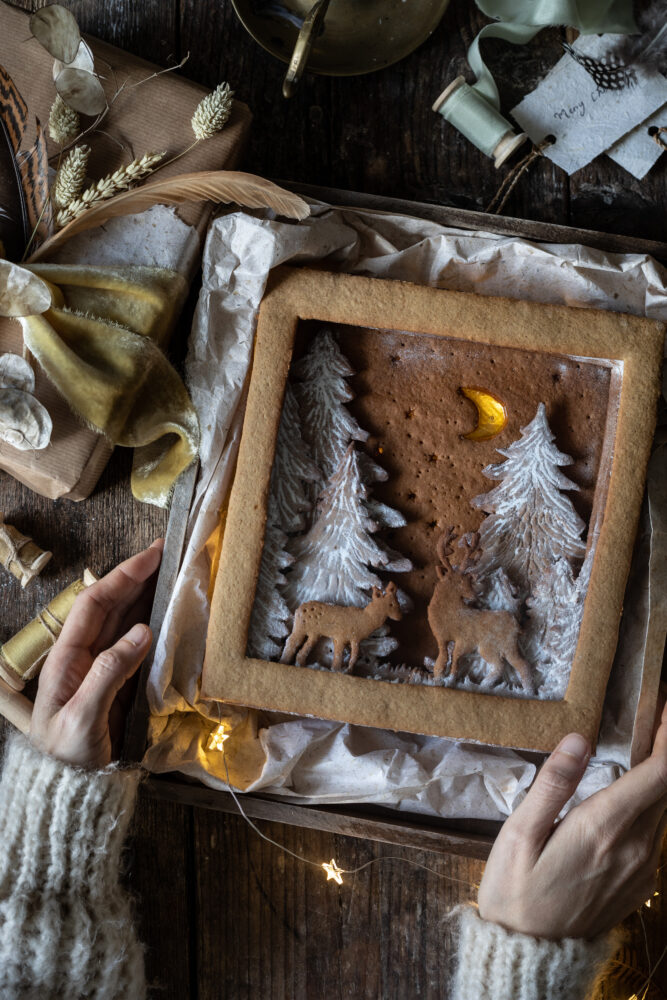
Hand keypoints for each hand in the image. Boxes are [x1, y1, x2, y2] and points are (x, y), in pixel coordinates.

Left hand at [30, 540, 163, 768]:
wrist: (69, 794)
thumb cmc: (68, 759)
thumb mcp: (83, 718)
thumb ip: (110, 673)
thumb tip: (142, 631)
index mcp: (67, 659)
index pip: (95, 604)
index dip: (122, 576)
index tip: (151, 556)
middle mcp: (83, 657)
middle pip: (110, 606)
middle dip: (136, 577)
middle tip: (168, 555)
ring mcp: (101, 669)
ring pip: (124, 622)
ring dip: (146, 596)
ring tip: (171, 576)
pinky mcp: (118, 685)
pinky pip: (137, 646)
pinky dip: (154, 625)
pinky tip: (169, 616)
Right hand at [478, 705, 666, 940]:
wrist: (529, 956)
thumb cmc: (515, 892)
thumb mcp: (518, 835)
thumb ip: (552, 783)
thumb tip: (580, 738)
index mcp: (603, 829)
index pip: (659, 773)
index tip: (666, 706)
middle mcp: (634, 848)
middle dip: (666, 749)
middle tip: (655, 717)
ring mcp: (641, 869)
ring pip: (664, 811)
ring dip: (660, 777)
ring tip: (645, 747)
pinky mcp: (639, 883)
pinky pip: (656, 834)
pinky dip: (652, 805)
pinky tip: (631, 795)